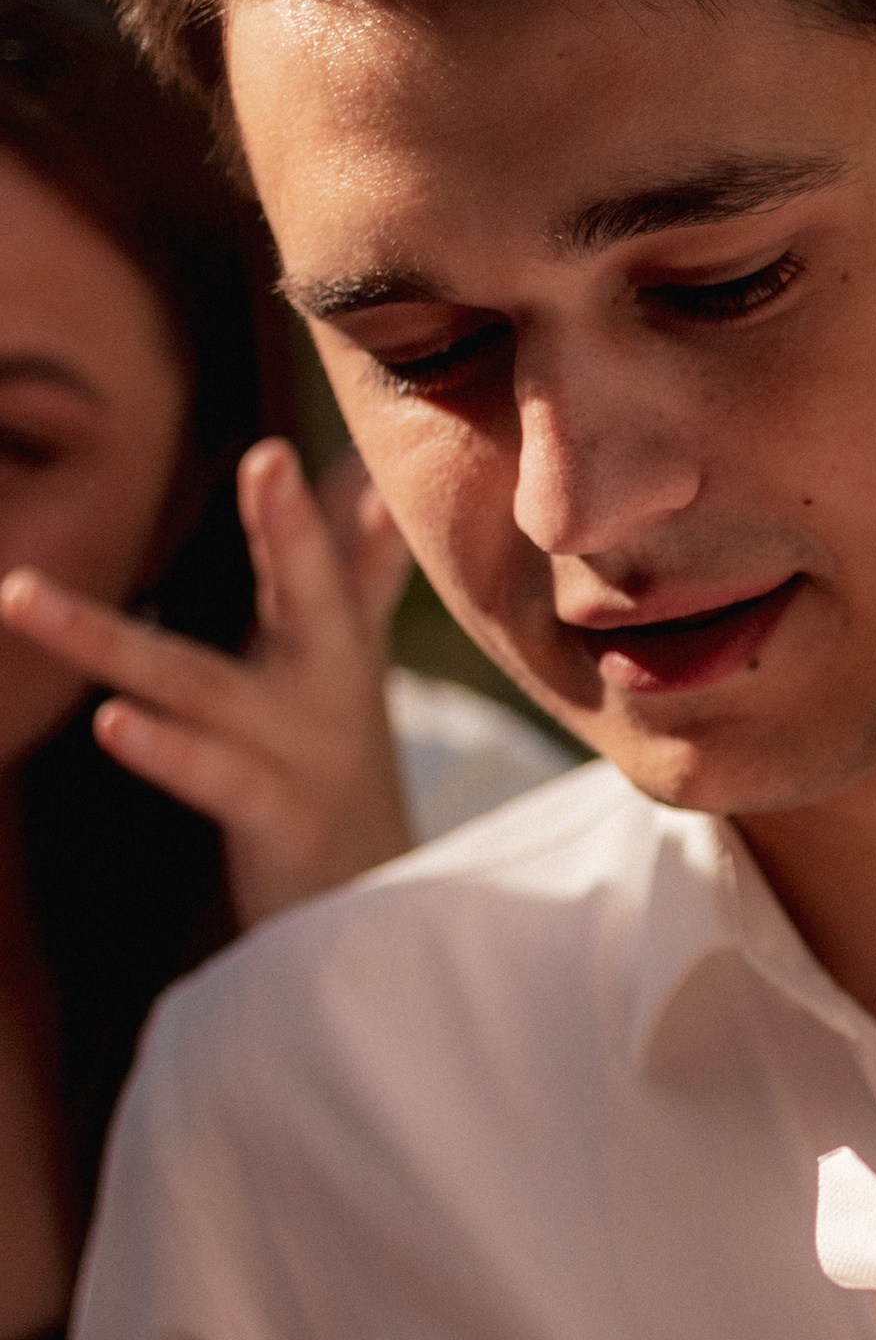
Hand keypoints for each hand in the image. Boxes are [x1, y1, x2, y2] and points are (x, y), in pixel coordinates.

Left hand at [0, 438, 412, 925]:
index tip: (290, 437)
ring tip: (20, 595)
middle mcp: (328, 690)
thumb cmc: (336, 763)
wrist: (376, 902)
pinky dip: (164, 752)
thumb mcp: (348, 658)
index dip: (321, 495)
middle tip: (270, 460)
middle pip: (313, 597)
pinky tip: (110, 723)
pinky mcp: (276, 823)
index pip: (330, 552)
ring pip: (200, 687)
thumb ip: (357, 565)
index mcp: (334, 642)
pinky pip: (212, 780)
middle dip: (294, 531)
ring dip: (106, 639)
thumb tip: (370, 474)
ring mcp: (302, 757)